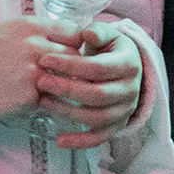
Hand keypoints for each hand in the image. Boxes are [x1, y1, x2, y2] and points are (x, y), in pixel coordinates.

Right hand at [0, 17, 83, 122]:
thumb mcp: (8, 30)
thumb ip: (36, 32)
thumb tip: (62, 38)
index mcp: (31, 26)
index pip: (73, 32)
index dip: (76, 44)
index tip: (74, 53)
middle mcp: (35, 46)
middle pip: (75, 56)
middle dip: (74, 67)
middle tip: (67, 76)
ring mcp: (33, 72)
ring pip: (67, 80)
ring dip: (63, 86)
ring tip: (55, 90)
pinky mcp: (29, 97)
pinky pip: (49, 99)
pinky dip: (45, 102)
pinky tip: (32, 100)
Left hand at [36, 24, 143, 149]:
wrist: (124, 66)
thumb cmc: (109, 48)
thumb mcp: (107, 34)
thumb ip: (97, 31)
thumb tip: (87, 34)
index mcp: (129, 64)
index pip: (98, 68)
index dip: (70, 65)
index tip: (45, 60)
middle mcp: (131, 89)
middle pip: (97, 95)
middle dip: (66, 89)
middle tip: (42, 82)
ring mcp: (125, 110)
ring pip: (96, 117)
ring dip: (68, 112)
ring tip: (43, 101)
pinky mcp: (117, 125)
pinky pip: (100, 138)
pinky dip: (80, 142)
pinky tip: (60, 140)